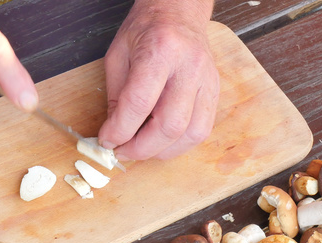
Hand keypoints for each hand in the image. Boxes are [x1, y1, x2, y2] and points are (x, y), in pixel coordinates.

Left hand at [98, 0, 219, 159]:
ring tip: (141, 149)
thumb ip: (116, 96)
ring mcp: (206, 80)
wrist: (178, 12)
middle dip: (141, 148)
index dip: (120, 130)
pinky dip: (179, 144)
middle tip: (122, 151)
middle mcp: (188, 67)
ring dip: (161, 151)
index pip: (139, 102)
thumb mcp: (117, 56)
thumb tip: (114, 133)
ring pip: (190, 133)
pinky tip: (161, 142)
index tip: (107, 141)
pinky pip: (201, 130)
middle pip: (169, 124)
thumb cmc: (146, 29)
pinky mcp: (214, 91)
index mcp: (160, 51)